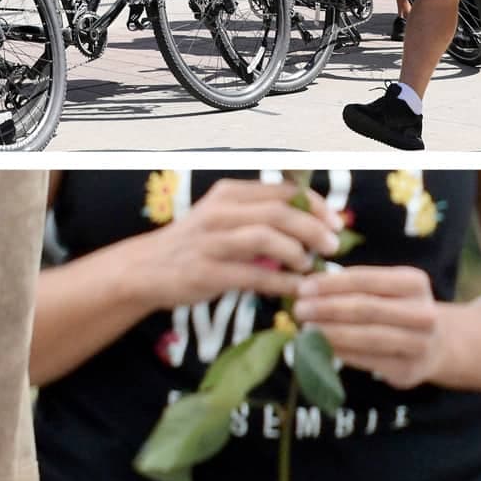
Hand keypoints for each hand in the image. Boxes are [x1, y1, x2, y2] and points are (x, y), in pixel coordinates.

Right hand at [130, 179, 341, 309]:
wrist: (145, 268)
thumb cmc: (194, 244)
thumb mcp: (223, 218)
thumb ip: (259, 217)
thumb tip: (313, 227)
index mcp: (228, 194)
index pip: (282, 190)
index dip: (315, 205)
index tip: (335, 222)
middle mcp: (218, 213)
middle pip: (278, 212)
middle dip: (313, 229)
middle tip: (332, 246)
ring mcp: (210, 242)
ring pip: (265, 239)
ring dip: (296, 254)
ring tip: (308, 267)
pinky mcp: (205, 272)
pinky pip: (253, 276)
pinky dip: (281, 283)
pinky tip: (295, 289)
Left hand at [291, 264, 451, 387]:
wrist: (434, 345)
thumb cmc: (394, 308)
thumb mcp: (383, 288)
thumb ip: (350, 285)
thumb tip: (305, 288)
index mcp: (414, 282)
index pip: (365, 279)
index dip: (331, 284)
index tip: (303, 288)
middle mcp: (423, 313)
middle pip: (366, 308)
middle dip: (327, 309)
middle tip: (299, 310)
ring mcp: (420, 344)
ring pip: (367, 337)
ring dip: (331, 333)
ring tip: (306, 329)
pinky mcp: (408, 370)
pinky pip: (367, 360)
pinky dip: (340, 352)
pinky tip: (320, 347)